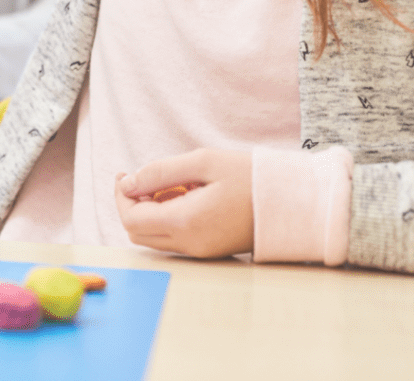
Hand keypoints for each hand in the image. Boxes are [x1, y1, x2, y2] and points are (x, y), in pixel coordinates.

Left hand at [114, 148, 252, 258]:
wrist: (292, 203)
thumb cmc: (249, 177)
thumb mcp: (202, 162)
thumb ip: (160, 172)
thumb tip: (128, 183)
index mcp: (186, 222)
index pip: (131, 219)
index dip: (121, 196)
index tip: (124, 174)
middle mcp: (191, 244)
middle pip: (137, 233)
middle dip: (131, 204)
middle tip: (143, 178)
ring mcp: (201, 251)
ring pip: (154, 238)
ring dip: (149, 211)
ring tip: (170, 184)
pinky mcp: (209, 250)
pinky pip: (173, 239)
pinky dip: (166, 218)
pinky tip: (184, 196)